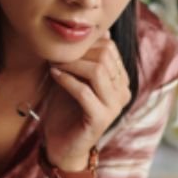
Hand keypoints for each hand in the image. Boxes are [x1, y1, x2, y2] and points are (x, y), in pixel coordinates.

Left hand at [44, 32, 131, 170]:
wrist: (61, 146)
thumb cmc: (66, 110)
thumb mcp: (74, 78)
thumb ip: (82, 59)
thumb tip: (89, 32)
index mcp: (121, 81)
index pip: (110, 48)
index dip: (86, 43)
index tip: (64, 47)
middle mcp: (123, 93)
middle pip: (105, 56)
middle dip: (78, 52)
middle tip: (57, 55)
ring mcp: (114, 107)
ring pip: (97, 72)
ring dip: (71, 64)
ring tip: (55, 64)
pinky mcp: (100, 119)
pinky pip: (84, 92)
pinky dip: (66, 80)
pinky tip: (54, 75)